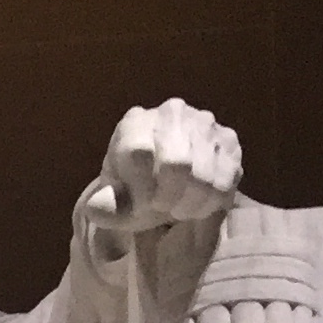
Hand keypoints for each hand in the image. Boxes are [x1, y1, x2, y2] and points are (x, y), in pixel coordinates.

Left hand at [91, 102, 240, 235]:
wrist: (167, 184)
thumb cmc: (137, 192)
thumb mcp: (117, 203)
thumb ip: (107, 206)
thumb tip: (94, 209)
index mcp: (135, 123)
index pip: (139, 153)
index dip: (141, 191)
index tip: (140, 206)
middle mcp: (172, 113)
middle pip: (177, 164)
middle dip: (167, 199)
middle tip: (162, 207)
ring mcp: (204, 122)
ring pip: (203, 176)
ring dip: (188, 204)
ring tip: (178, 206)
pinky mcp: (228, 140)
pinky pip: (224, 181)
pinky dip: (209, 203)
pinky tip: (198, 203)